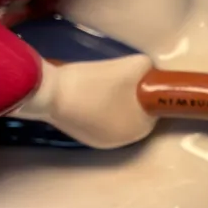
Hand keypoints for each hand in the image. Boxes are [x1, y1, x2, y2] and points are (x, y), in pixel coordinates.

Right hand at [12, 55, 156, 148]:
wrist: (52, 93)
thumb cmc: (97, 82)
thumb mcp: (133, 65)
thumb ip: (147, 69)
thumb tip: (150, 72)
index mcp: (140, 129)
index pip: (154, 109)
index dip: (150, 91)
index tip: (142, 77)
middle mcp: (123, 142)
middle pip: (136, 114)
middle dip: (133, 97)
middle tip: (122, 77)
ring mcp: (101, 141)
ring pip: (116, 117)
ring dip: (115, 103)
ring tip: (104, 83)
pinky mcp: (82, 136)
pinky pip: (99, 119)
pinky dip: (98, 107)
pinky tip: (90, 93)